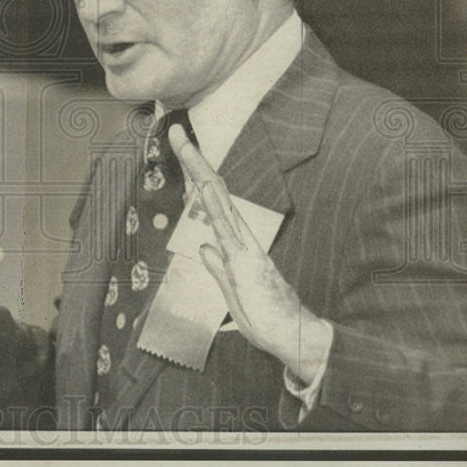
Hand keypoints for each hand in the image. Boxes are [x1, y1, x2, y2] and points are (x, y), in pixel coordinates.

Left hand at [169, 124, 331, 383]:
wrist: (290, 336)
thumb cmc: (263, 316)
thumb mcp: (230, 289)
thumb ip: (217, 267)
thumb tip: (203, 247)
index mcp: (234, 242)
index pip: (209, 202)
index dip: (193, 177)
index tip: (180, 152)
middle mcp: (239, 236)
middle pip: (211, 190)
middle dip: (193, 160)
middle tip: (175, 131)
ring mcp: (242, 245)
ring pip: (218, 199)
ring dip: (200, 171)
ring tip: (184, 145)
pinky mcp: (245, 260)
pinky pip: (226, 227)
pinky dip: (214, 205)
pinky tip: (204, 186)